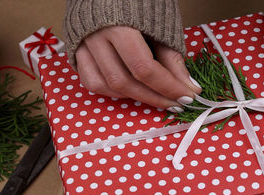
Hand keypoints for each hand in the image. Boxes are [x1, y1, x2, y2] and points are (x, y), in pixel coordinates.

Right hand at [75, 26, 200, 111]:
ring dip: (134, 97)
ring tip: (156, 96)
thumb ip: (171, 56)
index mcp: (119, 25)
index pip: (144, 68)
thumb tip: (187, 85)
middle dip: (154, 97)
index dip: (168, 87)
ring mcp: (83, 44)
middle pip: (124, 81)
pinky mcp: (76, 50)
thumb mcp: (161, 22)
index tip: (188, 96)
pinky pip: (92, 82)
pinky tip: (132, 90)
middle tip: (176, 103)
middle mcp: (96, 36)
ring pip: (105, 85)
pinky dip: (112, 91)